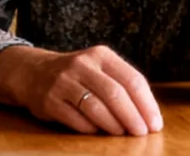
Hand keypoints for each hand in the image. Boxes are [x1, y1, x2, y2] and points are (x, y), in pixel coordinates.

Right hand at [0, 45, 162, 135]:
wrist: (33, 72)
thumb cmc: (78, 76)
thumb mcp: (99, 68)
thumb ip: (122, 85)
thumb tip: (150, 117)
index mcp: (101, 55)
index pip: (132, 79)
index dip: (147, 104)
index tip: (155, 123)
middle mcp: (81, 65)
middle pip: (115, 93)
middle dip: (133, 117)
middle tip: (142, 133)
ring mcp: (63, 82)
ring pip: (95, 107)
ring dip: (113, 125)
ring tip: (122, 134)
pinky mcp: (49, 100)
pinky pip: (76, 119)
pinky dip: (91, 129)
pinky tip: (97, 132)